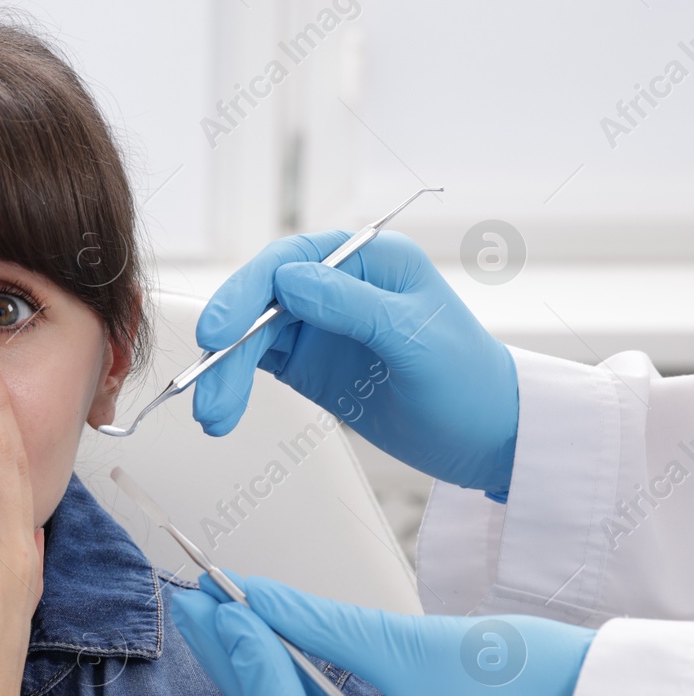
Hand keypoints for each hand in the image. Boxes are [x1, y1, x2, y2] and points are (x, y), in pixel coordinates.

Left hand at [171, 575, 595, 695]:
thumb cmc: (540, 685)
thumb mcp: (420, 647)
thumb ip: (326, 628)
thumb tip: (252, 600)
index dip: (256, 676)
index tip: (229, 613)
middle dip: (240, 665)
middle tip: (197, 601)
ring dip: (259, 667)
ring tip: (216, 610)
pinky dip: (298, 677)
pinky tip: (264, 636)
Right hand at [192, 230, 518, 495]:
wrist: (487, 436)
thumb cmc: (470, 381)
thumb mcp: (415, 339)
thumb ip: (353, 307)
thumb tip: (288, 282)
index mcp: (368, 260)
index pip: (288, 262)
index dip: (246, 293)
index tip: (219, 332)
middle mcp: (336, 284)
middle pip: (259, 302)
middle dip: (228, 347)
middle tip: (208, 393)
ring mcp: (317, 324)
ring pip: (250, 336)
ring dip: (224, 374)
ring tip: (215, 419)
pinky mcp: (305, 361)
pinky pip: (254, 363)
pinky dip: (233, 386)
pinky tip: (224, 411)